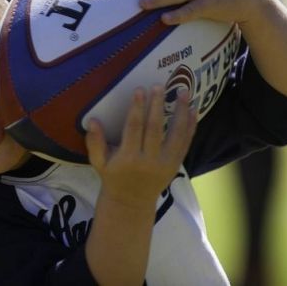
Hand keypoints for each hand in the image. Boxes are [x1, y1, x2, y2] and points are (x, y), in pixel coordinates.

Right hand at [85, 86, 195, 208]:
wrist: (131, 201)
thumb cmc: (113, 176)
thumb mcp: (98, 162)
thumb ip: (94, 142)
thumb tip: (92, 120)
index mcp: (128, 158)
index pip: (134, 128)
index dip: (137, 109)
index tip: (140, 90)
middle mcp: (149, 160)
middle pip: (155, 129)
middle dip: (158, 106)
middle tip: (159, 86)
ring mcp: (166, 163)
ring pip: (176, 135)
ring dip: (181, 112)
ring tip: (184, 92)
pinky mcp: (176, 164)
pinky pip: (185, 143)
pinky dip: (191, 126)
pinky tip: (193, 110)